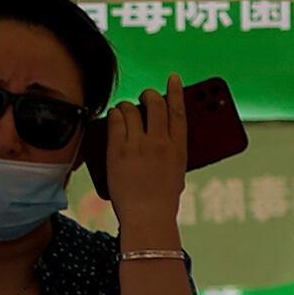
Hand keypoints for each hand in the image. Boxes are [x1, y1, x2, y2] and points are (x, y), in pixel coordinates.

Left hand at [104, 78, 192, 237]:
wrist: (147, 217)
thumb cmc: (162, 199)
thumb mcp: (177, 172)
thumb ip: (172, 149)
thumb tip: (163, 131)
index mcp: (179, 148)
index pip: (178, 111)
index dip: (176, 91)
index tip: (173, 78)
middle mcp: (160, 143)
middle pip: (154, 104)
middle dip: (149, 95)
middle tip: (145, 96)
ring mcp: (138, 145)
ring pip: (131, 108)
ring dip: (128, 106)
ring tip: (126, 111)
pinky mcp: (119, 150)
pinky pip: (115, 120)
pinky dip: (114, 115)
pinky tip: (114, 117)